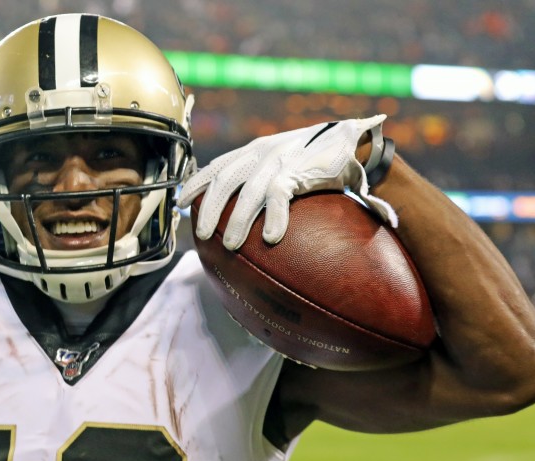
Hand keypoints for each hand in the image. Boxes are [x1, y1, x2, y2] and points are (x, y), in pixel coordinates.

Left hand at [180, 115, 397, 248]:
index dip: (196, 183)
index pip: (217, 166)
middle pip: (223, 181)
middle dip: (208, 207)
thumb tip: (249, 210)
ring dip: (237, 220)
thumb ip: (265, 178)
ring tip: (229, 245)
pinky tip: (270, 239)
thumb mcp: (285, 161)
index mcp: (255, 150)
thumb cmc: (318, 157)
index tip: (180, 201)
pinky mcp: (299, 170)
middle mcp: (262, 152)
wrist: (355, 141)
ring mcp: (279, 160)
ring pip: (248, 193)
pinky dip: (274, 218)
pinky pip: (280, 196)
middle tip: (200, 234)